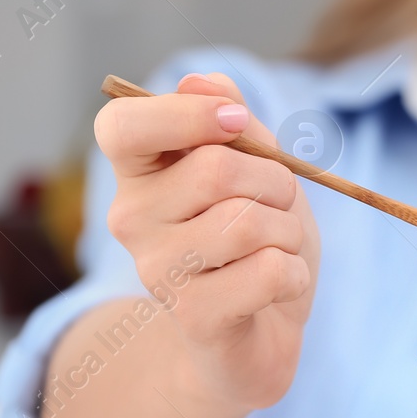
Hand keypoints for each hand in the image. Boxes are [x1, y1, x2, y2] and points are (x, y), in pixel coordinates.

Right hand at [93, 72, 318, 413]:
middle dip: (275, 182)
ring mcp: (157, 270)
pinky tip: (280, 287)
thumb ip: (232, 121)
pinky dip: (295, 275)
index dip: (186, 114)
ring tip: (278, 249)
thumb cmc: (256, 242)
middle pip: (216, 169)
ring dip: (288, 232)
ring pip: (247, 222)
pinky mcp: (193, 316)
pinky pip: (269, 270)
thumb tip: (202, 81)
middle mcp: (131, 219)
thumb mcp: (256, 169)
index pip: (121, 125)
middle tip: (278, 207)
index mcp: (138, 173)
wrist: (258, 337)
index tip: (237, 124)